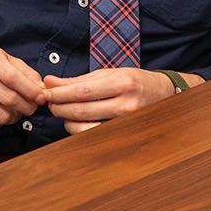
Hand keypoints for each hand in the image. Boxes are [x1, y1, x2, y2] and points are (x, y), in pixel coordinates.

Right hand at [0, 46, 45, 132]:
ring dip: (14, 117)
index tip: (41, 98)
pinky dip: (0, 124)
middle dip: (26, 107)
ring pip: (0, 116)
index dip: (31, 91)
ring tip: (16, 111)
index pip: (12, 78)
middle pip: (8, 99)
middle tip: (32, 108)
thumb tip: (41, 89)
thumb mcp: (3, 58)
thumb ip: (25, 72)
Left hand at [43, 68, 175, 133]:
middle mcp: (126, 104)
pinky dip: (79, 131)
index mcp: (122, 83)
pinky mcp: (124, 135)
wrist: (164, 95)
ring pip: (85, 128)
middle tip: (49, 102)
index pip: (83, 91)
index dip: (60, 93)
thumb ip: (78, 80)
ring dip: (66, 121)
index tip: (46, 92)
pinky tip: (75, 122)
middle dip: (59, 107)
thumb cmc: (133, 82)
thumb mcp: (109, 74)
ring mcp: (126, 123)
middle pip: (82, 110)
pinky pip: (94, 137)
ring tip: (62, 111)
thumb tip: (49, 81)